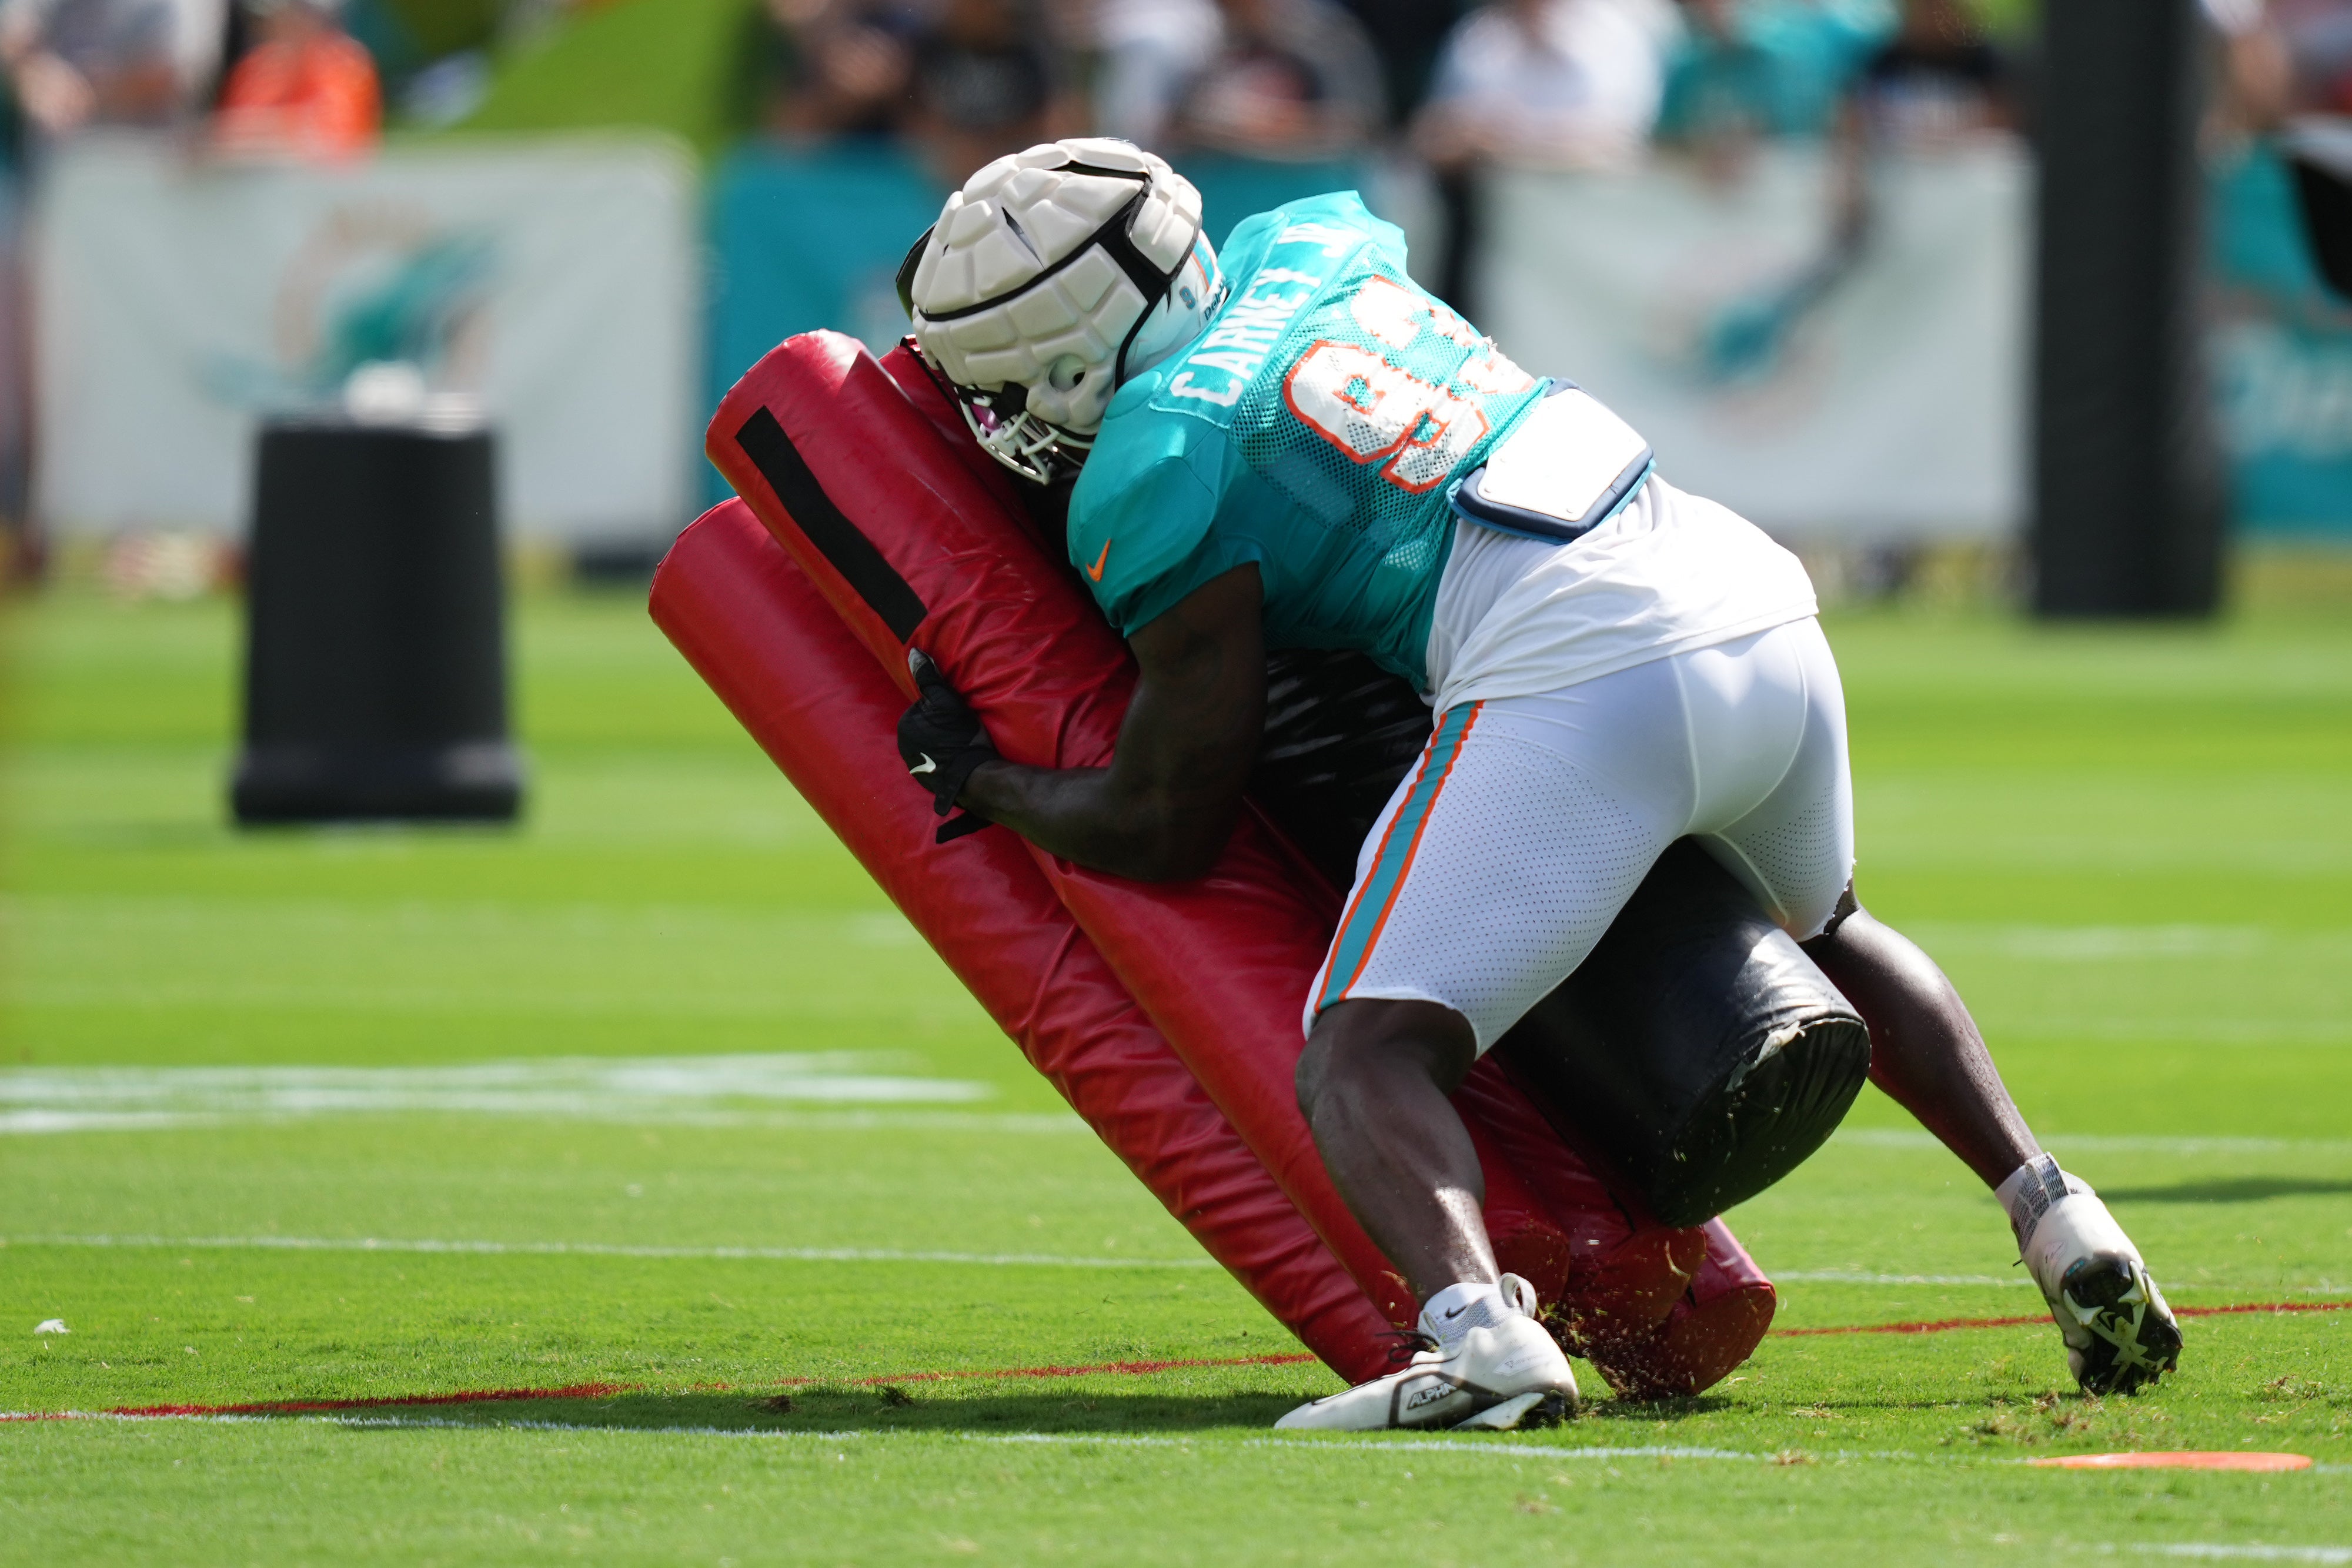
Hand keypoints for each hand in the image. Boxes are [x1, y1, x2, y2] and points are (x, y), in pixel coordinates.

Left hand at [897, 648, 997, 841]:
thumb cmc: (962, 736)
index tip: (959, 714)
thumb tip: (914, 653)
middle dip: (941, 726)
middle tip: (962, 728)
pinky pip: (935, 762)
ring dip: (943, 742)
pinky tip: (960, 759)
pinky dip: (945, 759)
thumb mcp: (947, 701)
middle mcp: (904, 747)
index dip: (944, 707)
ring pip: (930, 744)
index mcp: (905, 726)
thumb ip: (929, 677)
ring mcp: (915, 767)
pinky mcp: (927, 781)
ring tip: (963, 744)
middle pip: (926, 726)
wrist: (975, 777)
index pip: (925, 707)